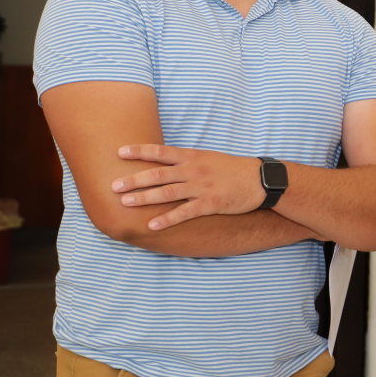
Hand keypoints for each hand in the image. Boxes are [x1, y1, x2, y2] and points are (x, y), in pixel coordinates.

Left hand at [112, 144, 265, 229]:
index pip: (161, 152)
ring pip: (167, 193)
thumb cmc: (233, 169)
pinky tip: (152, 224)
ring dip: (144, 198)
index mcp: (193, 157)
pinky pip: (185, 212)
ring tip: (125, 203)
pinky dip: (167, 219)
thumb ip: (187, 162)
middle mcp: (194, 170)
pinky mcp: (211, 203)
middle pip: (158, 174)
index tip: (120, 152)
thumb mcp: (209, 158)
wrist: (261, 180)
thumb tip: (164, 164)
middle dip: (134, 180)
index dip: (140, 151)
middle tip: (114, 184)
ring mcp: (202, 187)